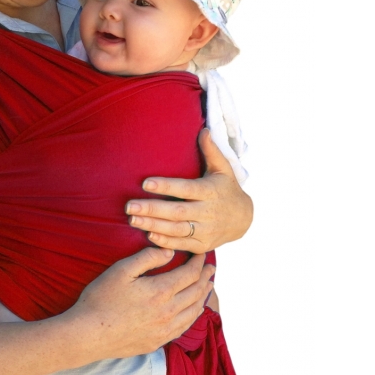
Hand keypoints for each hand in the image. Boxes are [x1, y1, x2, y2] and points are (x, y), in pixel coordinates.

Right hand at [66, 247, 214, 359]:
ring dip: (203, 296)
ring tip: (208, 286)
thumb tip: (169, 252)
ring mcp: (165, 330)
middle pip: (196, 292)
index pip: (189, 274)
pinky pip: (184, 327)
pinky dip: (194, 315)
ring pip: (194, 311)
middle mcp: (169, 312)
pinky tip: (193, 311)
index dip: (198, 263)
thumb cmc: (101, 299)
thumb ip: (147, 258)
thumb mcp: (121, 270)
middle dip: (205, 277)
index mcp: (161, 292)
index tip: (202, 254)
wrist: (89, 334)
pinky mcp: (158, 342)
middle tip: (211, 268)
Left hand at [124, 129, 252, 252]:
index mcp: (210, 191)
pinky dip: (165, 242)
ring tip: (132, 220)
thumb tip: (204, 130)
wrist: (244, 219)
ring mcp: (206, 231)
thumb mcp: (223, 169)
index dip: (166, 187)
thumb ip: (211, 151)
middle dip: (152, 209)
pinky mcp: (203, 245)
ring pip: (176, 230)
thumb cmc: (227, 188)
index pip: (185, 189)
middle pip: (177, 212)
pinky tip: (148, 234)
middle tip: (129, 206)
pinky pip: (181, 245)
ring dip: (153, 225)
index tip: (145, 183)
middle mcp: (208, 212)